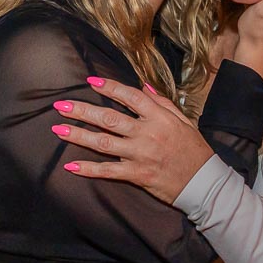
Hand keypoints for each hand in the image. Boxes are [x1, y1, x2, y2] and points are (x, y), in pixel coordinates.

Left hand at [51, 77, 213, 204]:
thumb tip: (143, 86)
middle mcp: (147, 133)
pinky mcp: (137, 174)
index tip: (91, 81)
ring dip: (79, 135)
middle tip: (61, 105)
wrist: (204, 182)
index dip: (110, 87)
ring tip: (58, 129)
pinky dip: (89, 169)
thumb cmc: (194, 149)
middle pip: (109, 118)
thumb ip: (162, 103)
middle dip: (83, 110)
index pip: (130, 97)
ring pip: (103, 143)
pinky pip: (109, 171)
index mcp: (159, 117)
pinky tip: (71, 166)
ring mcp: (140, 155)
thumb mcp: (183, 120)